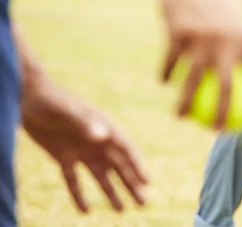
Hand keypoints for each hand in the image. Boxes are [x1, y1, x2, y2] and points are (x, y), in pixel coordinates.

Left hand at [21, 80, 148, 212]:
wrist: (27, 97)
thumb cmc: (50, 100)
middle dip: (132, 184)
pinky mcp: (63, 156)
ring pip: (101, 175)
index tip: (148, 182)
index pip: (126, 150)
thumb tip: (103, 137)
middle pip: (118, 166)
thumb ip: (85, 123)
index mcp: (104, 127)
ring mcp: (81, 149)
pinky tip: (85, 211)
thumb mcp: (67, 112)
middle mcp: (97, 140)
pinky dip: (79, 195)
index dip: (138, 166)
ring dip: (112, 192)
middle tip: (144, 203)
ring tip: (123, 210)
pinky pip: (74, 180)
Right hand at [160, 0, 241, 128]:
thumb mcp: (234, 20)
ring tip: (181, 117)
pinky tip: (163, 82)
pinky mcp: (177, 32)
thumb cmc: (217, 0)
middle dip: (222, 115)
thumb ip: (240, 46)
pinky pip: (170, 63)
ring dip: (185, 104)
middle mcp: (225, 41)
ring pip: (191, 81)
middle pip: (225, 88)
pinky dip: (166, 75)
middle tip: (217, 132)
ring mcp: (200, 37)